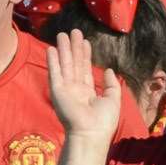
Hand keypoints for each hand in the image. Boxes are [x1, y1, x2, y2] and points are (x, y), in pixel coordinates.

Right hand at [46, 30, 122, 146]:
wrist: (91, 133)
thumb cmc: (104, 121)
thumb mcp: (113, 99)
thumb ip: (111, 84)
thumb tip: (109, 70)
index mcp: (87, 92)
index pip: (85, 69)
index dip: (85, 55)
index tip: (85, 41)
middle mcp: (75, 89)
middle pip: (74, 63)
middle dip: (74, 47)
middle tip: (73, 31)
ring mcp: (65, 89)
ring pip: (65, 65)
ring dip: (63, 49)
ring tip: (62, 34)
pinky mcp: (57, 91)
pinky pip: (55, 73)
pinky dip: (53, 61)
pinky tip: (52, 49)